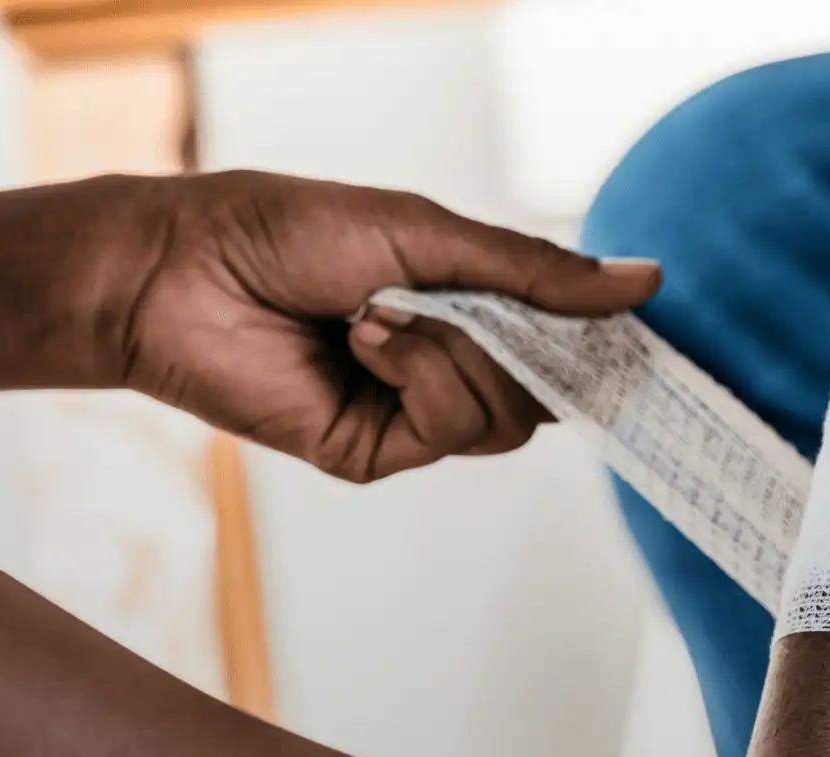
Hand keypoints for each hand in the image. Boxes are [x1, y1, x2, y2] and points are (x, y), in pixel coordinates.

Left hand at [94, 171, 658, 481]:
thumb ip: (535, 272)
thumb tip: (644, 283)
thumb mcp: (431, 234)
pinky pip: (448, 430)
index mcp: (464, 308)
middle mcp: (445, 366)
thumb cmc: (288, 232)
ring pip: (505, 417)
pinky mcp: (373, 451)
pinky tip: (361, 340)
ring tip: (383, 313)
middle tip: (464, 301)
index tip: (624, 323)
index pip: (563, 342)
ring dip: (458, 354)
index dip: (595, 339)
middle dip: (521, 342)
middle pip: (546, 390)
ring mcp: (410, 414)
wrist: (185, 271)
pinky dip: (419, 375)